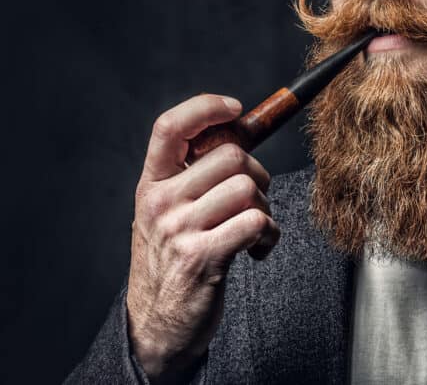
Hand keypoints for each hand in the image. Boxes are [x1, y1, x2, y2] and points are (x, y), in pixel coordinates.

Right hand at [126, 94, 279, 382]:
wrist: (156, 324)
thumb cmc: (173, 257)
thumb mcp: (169, 209)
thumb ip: (196, 172)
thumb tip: (241, 131)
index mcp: (152, 183)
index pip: (170, 126)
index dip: (205, 107)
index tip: (235, 108)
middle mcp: (160, 201)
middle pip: (231, 155)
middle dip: (256, 173)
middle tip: (251, 198)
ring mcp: (178, 228)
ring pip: (247, 186)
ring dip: (264, 206)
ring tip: (252, 228)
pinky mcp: (202, 256)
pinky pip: (256, 220)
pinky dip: (269, 234)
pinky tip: (257, 248)